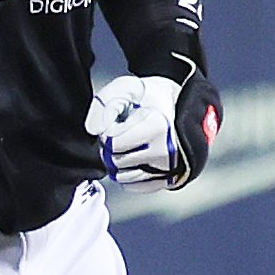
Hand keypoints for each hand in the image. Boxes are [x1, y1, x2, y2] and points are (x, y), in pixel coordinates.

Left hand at [85, 75, 184, 192]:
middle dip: (112, 148)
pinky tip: (136, 156)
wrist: (182, 107)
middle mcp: (165, 151)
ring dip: (119, 161)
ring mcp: (168, 168)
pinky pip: (135, 186)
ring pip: (123, 176)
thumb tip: (93, 130)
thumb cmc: (154, 97)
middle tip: (123, 132)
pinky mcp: (168, 179)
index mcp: (156, 127)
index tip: (118, 122)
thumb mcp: (127, 88)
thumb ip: (104, 104)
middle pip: (116, 161)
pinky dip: (130, 174)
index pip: (112, 144)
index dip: (108, 132)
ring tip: (131, 143)